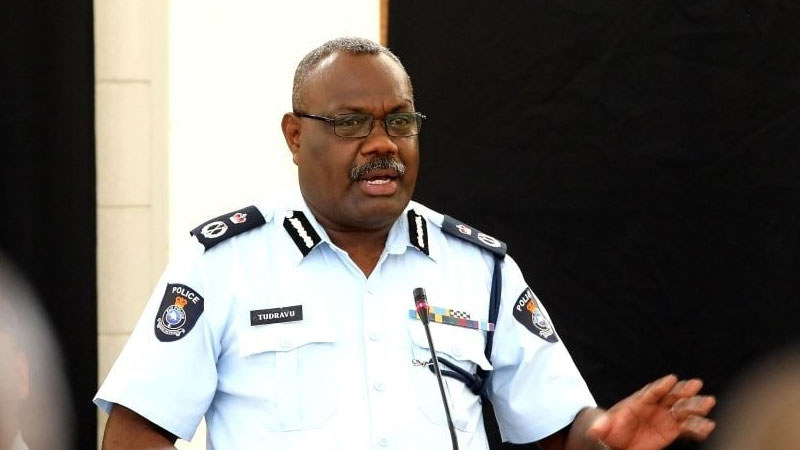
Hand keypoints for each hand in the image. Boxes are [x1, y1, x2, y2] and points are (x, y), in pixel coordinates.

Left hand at [587, 374, 715, 449]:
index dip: (660, 386)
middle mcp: (654, 406)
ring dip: (695, 405)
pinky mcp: (672, 430)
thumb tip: (594, 430)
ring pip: (682, 409)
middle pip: (670, 396)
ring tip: (709, 401)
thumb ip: (601, 427)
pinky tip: (708, 426)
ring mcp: (665, 417)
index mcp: (638, 402)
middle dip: (682, 390)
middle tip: (696, 383)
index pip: (650, 392)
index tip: (671, 379)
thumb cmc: (610, 429)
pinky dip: (697, 427)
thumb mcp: (603, 427)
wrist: (618, 440)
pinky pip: (687, 427)